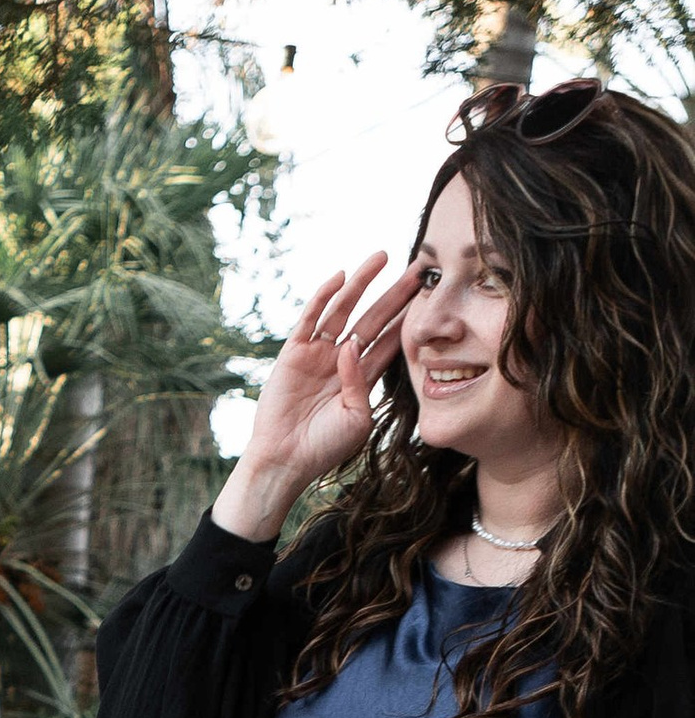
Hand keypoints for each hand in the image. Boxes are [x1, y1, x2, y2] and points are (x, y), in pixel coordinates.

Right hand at [214, 253, 423, 542]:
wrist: (285, 460)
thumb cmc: (324, 447)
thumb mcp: (357, 418)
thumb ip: (361, 382)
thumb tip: (352, 346)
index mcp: (362, 377)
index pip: (390, 340)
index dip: (409, 318)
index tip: (432, 297)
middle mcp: (341, 360)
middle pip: (374, 318)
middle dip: (396, 294)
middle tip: (420, 269)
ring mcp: (317, 354)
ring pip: (344, 310)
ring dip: (362, 283)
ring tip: (382, 257)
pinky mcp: (293, 353)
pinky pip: (310, 319)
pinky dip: (322, 297)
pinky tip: (339, 277)